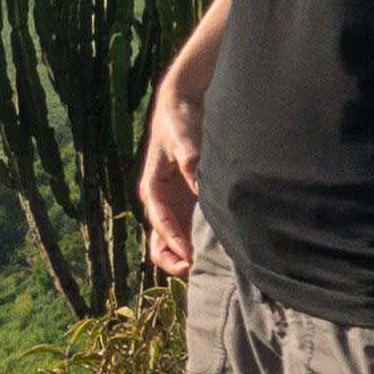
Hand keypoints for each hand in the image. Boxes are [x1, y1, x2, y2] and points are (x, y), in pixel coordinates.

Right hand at [138, 70, 203, 276]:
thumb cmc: (178, 120)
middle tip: (196, 270)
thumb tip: (198, 186)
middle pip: (160, 242)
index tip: (190, 257)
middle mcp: (161, 202)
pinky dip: (200, 245)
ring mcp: (176, 204)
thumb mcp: (182, 137)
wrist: (181, 104)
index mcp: (152, 188)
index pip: (159, 223)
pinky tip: (221, 250)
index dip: (173, 242)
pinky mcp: (190, 202)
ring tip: (210, 268)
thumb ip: (190, 161)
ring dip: (187, 257)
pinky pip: (191, 231)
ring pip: (175, 242)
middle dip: (174, 259)